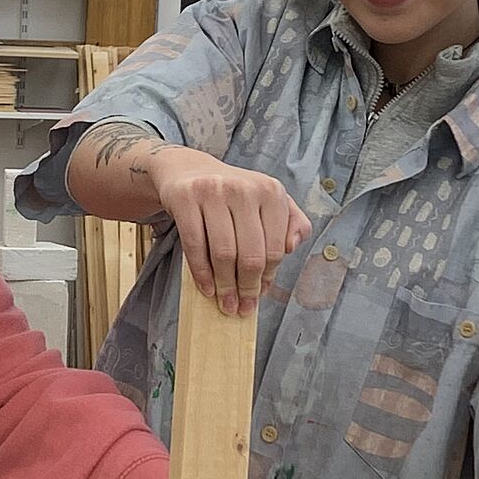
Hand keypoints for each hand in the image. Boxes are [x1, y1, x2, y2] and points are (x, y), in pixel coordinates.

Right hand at [146, 151, 310, 316]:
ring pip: (223, 253)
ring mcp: (213, 191)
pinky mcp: (185, 198)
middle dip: (247, 288)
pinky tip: (207, 288)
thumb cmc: (233, 195)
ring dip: (225, 286)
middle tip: (242, 308)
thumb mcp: (268, 201)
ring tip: (225, 303)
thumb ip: (291, 222)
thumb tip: (292, 246)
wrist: (188, 170)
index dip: (268, 277)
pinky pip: (195, 245)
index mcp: (271, 191)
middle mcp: (244, 188)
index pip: (275, 247)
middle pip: (250, 254)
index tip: (259, 295)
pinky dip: (201, 273)